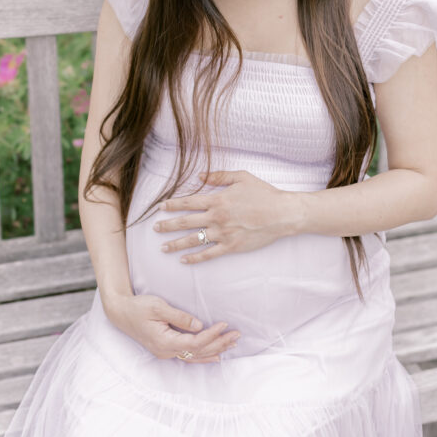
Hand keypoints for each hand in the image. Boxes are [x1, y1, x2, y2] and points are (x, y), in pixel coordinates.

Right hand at [101, 289, 239, 363]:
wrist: (120, 312)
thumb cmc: (138, 307)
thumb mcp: (158, 307)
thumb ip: (179, 317)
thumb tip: (199, 325)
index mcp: (164, 342)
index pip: (194, 342)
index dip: (211, 335)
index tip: (224, 324)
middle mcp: (166, 351)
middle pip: (198, 351)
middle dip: (219, 343)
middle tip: (237, 334)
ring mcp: (165, 352)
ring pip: (194, 355)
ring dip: (214, 350)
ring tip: (232, 344)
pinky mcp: (166, 349)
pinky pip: (188, 355)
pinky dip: (203, 355)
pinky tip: (215, 356)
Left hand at [153, 169, 292, 263]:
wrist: (282, 214)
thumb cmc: (263, 193)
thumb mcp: (241, 177)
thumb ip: (219, 176)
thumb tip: (200, 176)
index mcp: (218, 200)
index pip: (188, 203)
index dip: (173, 205)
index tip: (160, 208)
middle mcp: (217, 217)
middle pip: (186, 223)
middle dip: (168, 226)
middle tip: (155, 229)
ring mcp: (223, 234)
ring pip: (194, 240)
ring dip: (176, 244)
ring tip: (163, 248)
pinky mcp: (231, 246)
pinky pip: (209, 254)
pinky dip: (195, 258)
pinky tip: (184, 260)